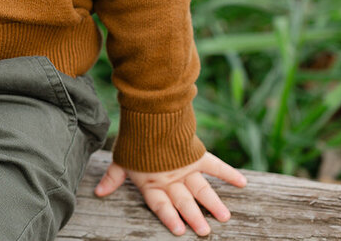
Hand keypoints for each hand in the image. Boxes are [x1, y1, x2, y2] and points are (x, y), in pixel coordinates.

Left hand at [95, 152, 246, 236]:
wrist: (147, 112)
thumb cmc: (133, 139)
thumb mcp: (121, 159)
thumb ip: (113, 178)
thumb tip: (98, 193)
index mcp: (152, 181)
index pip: (161, 204)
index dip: (169, 217)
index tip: (180, 231)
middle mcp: (170, 177)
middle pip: (184, 200)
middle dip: (194, 217)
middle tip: (206, 232)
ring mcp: (184, 167)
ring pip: (201, 189)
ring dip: (213, 203)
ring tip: (225, 217)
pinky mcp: (195, 154)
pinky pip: (214, 166)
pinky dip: (228, 173)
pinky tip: (242, 183)